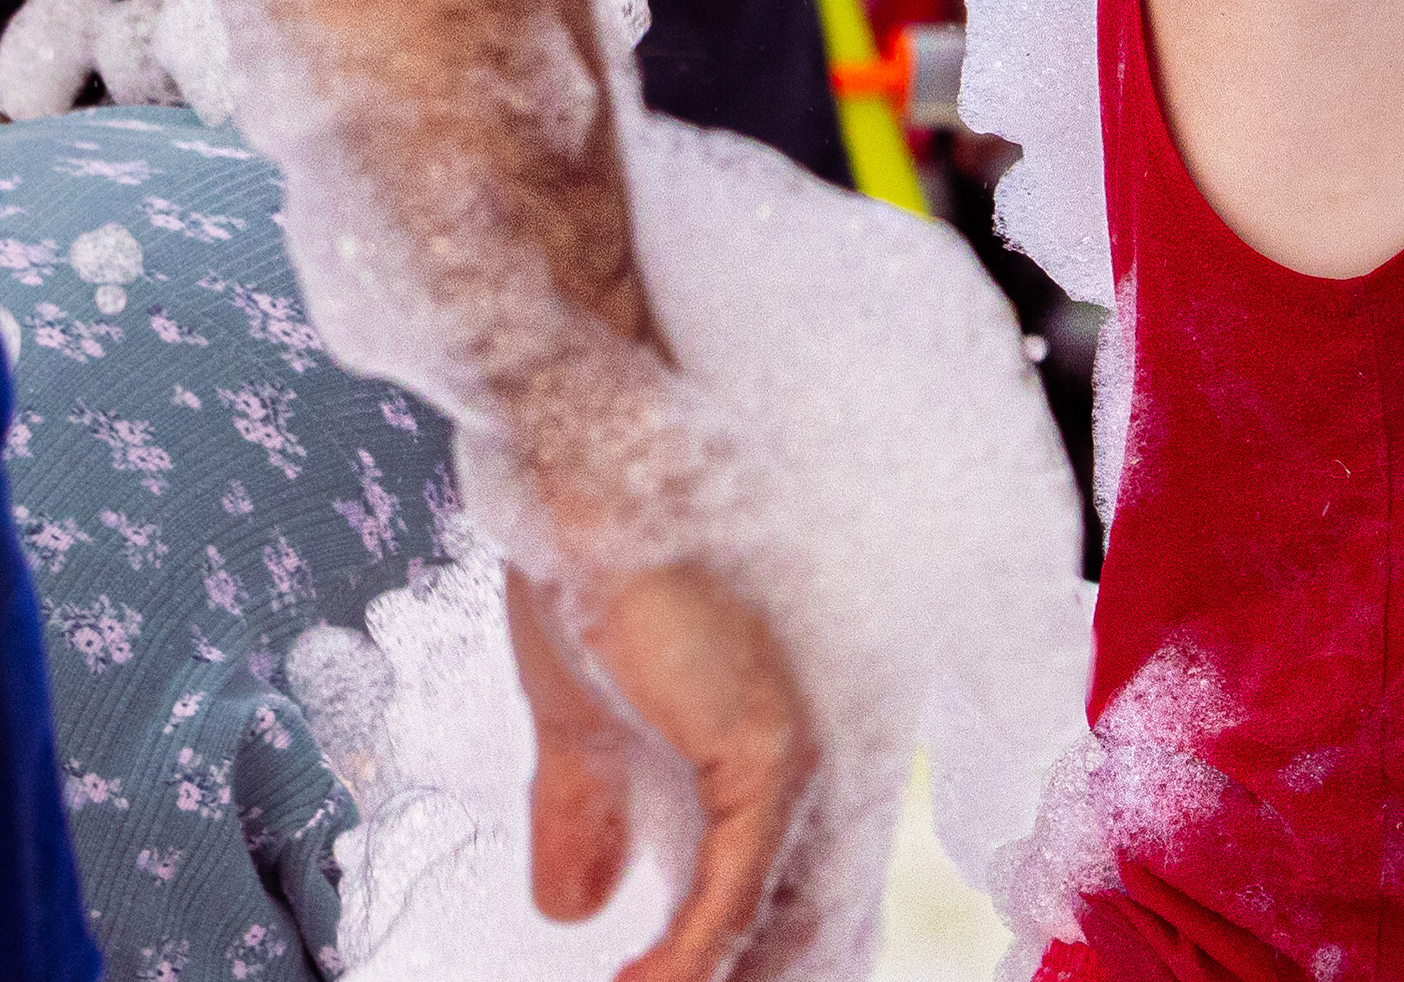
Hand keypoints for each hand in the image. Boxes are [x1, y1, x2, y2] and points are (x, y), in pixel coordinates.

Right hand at [515, 560, 816, 981]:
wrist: (587, 473)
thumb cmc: (596, 560)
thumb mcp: (581, 717)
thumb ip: (588, 811)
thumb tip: (572, 907)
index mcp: (793, 739)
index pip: (800, 890)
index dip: (755, 959)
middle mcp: (831, 749)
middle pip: (805, 922)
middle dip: (748, 980)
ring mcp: (811, 752)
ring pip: (777, 926)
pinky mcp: (778, 752)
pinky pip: (739, 900)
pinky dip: (687, 965)